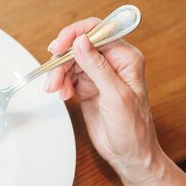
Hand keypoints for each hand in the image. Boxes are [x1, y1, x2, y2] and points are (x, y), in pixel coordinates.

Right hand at [45, 18, 162, 184]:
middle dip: (62, 61)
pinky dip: (62, 84)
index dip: (75, 35)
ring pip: (71, 62)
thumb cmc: (132, 128)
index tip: (58, 46)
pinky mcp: (88, 87)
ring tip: (55, 90)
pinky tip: (63, 95)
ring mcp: (99, 75)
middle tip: (53, 78)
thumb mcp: (115, 95)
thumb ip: (97, 67)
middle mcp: (112, 63)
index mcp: (126, 58)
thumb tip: (81, 42)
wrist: (128, 153)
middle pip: (79, 47)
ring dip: (59, 74)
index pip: (98, 32)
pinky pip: (69, 77)